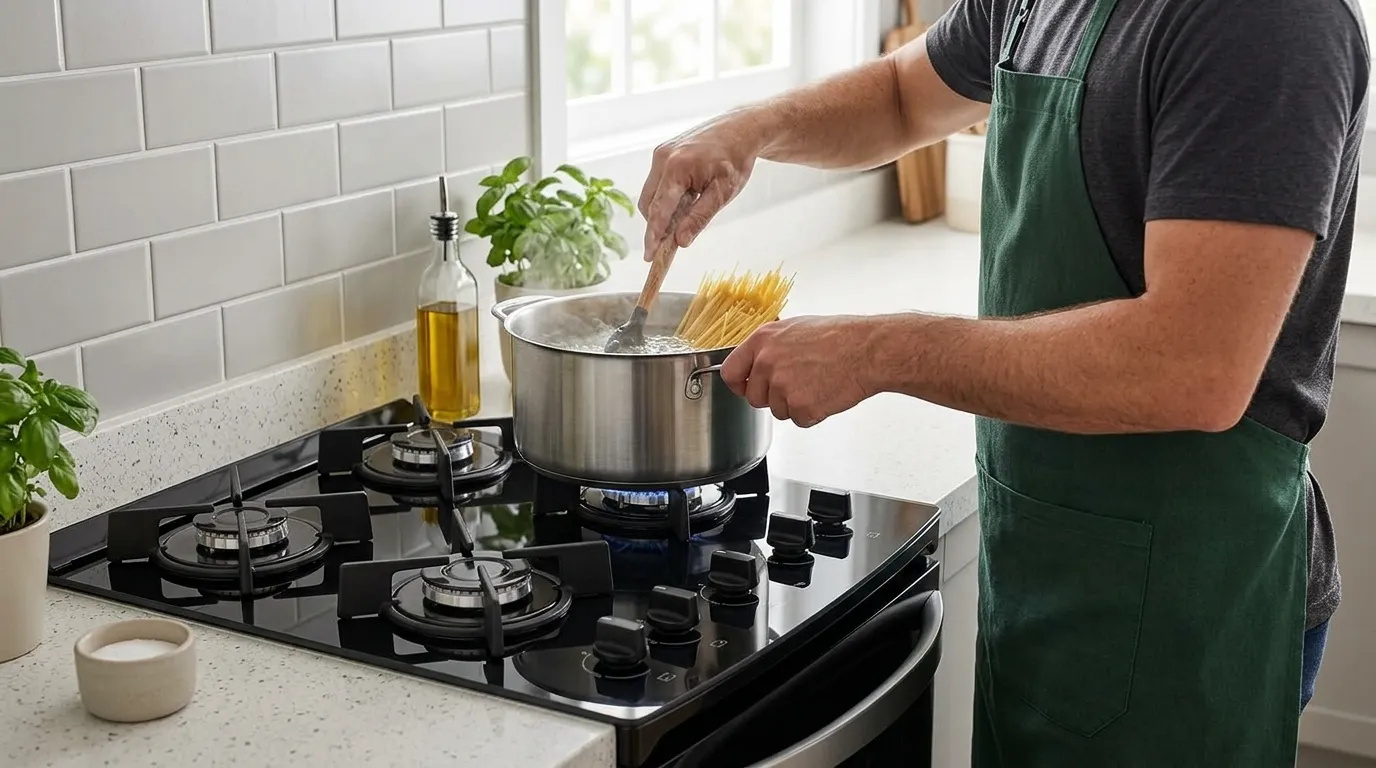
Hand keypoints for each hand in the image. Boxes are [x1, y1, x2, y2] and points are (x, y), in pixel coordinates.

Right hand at [639, 112, 763, 256]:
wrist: (739, 129)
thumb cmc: (735, 160)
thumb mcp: (723, 194)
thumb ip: (699, 217)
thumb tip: (680, 242)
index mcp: (676, 167)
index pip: (659, 210)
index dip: (653, 236)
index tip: (649, 257)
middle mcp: (662, 158)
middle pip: (649, 204)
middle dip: (658, 225)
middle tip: (674, 241)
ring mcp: (660, 154)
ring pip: (650, 194)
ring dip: (663, 211)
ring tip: (690, 210)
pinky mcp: (662, 153)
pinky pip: (657, 184)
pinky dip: (666, 198)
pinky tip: (687, 198)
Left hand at [720, 315, 877, 427]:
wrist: (867, 350)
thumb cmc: (840, 337)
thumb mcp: (795, 328)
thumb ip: (771, 346)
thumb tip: (758, 360)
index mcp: (762, 341)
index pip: (730, 372)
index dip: (739, 385)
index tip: (747, 389)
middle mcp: (767, 363)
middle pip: (754, 398)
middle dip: (773, 398)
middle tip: (798, 386)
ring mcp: (783, 386)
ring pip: (778, 412)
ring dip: (795, 405)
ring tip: (817, 384)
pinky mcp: (800, 406)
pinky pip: (799, 420)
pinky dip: (812, 414)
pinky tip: (826, 394)